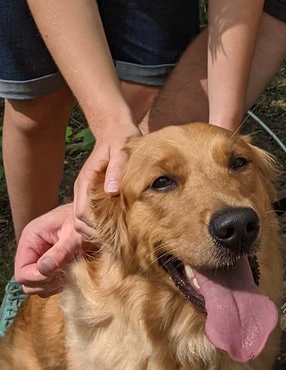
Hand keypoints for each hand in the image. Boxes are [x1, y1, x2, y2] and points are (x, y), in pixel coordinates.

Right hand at [14, 204, 82, 295]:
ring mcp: (41, 259)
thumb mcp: (74, 235)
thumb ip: (59, 252)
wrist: (98, 216)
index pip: (21, 271)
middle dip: (45, 282)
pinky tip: (73, 273)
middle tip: (65, 274)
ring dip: (54, 285)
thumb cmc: (86, 220)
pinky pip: (50, 284)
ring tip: (70, 272)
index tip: (55, 274)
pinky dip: (60, 284)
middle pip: (27, 282)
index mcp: (31, 238)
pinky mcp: (52, 265)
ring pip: (39, 286)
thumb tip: (44, 269)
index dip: (36, 278)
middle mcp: (32, 250)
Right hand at [73, 120, 139, 238]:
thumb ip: (116, 170)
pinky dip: (97, 223)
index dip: (95, 228)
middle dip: (94, 233)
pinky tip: (113, 225)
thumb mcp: (122, 152)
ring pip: (81, 220)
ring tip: (115, 235)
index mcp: (86, 182)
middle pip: (79, 222)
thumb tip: (112, 191)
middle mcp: (81, 189)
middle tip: (116, 240)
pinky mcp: (89, 191)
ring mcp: (83, 190)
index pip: (82, 214)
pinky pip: (88, 213)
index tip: (114, 234)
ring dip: (94, 230)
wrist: (114, 129)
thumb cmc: (122, 140)